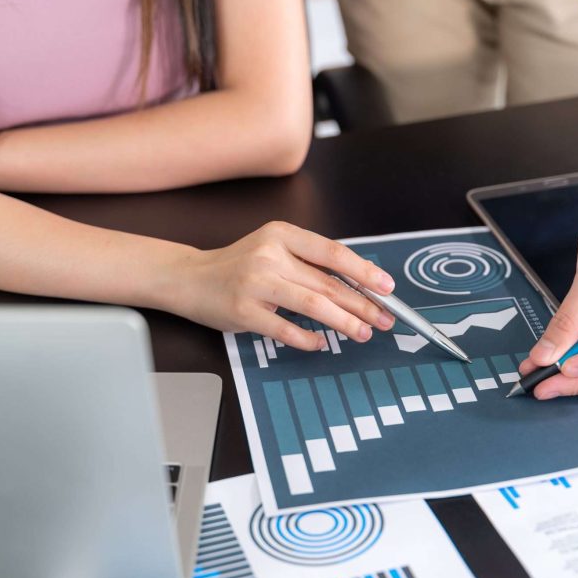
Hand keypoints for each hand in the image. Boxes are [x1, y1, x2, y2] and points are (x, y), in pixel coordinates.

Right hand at [169, 221, 395, 348]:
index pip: (333, 253)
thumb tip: (357, 286)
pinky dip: (308, 338)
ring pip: (314, 304)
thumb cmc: (239, 267)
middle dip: (363, 304)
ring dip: (345, 322)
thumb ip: (308, 263)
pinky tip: (321, 342)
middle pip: (328, 283)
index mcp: (282, 235)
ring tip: (363, 332)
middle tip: (385, 319)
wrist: (190, 278)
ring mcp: (256, 283)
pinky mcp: (244, 311)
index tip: (387, 287)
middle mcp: (270, 255)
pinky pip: (286, 329)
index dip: (364, 271)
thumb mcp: (274, 251)